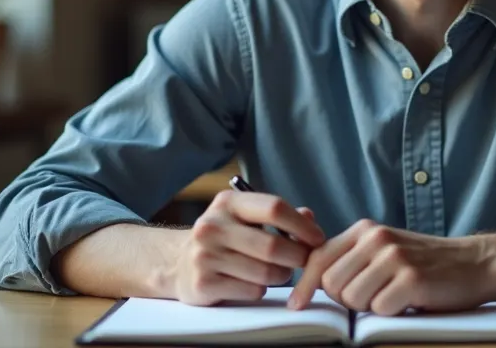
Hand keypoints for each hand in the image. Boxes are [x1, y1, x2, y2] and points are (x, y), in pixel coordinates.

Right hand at [171, 190, 324, 305]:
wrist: (178, 263)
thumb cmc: (224, 238)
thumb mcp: (246, 218)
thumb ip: (279, 216)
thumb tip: (309, 218)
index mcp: (228, 203)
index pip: (274, 207)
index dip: (302, 225)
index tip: (318, 238)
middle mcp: (213, 226)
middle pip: (273, 245)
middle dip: (298, 256)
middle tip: (303, 261)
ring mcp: (205, 256)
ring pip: (266, 272)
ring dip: (281, 275)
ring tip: (277, 272)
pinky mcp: (204, 284)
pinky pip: (252, 291)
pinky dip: (261, 289)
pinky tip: (252, 282)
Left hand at [288, 219, 492, 315]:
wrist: (474, 263)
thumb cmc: (424, 263)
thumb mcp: (384, 249)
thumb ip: (351, 258)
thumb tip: (310, 281)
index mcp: (365, 229)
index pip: (318, 257)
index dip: (304, 284)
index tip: (297, 305)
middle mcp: (377, 238)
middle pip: (331, 284)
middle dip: (345, 300)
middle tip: (372, 298)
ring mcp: (395, 257)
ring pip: (352, 299)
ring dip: (369, 308)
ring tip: (391, 297)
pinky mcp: (411, 279)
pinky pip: (380, 309)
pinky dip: (390, 313)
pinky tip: (407, 302)